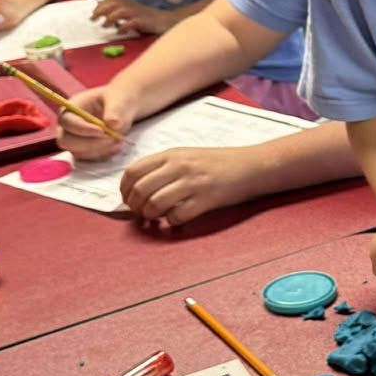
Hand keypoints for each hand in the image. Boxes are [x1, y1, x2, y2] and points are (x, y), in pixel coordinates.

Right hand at [56, 86, 134, 160]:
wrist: (124, 108)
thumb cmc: (118, 99)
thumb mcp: (119, 100)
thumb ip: (115, 110)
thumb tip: (112, 123)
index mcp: (71, 107)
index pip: (67, 121)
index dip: (82, 129)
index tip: (102, 131)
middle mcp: (68, 125)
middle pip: (66, 141)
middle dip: (89, 143)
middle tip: (112, 138)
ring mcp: (74, 139)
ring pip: (78, 152)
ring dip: (99, 150)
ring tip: (119, 141)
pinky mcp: (84, 150)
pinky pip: (89, 158)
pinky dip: (103, 154)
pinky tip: (117, 145)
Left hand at [90, 0, 166, 35]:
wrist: (167, 21)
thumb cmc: (148, 18)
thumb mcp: (132, 12)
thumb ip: (119, 11)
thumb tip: (102, 11)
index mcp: (128, 2)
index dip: (101, 4)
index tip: (93, 12)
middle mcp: (132, 5)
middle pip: (113, 3)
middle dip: (101, 10)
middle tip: (93, 19)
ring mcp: (138, 13)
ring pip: (121, 11)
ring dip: (110, 18)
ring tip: (104, 26)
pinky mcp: (144, 21)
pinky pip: (132, 23)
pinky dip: (124, 27)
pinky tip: (119, 32)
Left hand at [121, 145, 255, 225]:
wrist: (251, 166)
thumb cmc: (218, 163)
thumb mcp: (187, 156)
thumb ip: (163, 168)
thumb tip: (137, 189)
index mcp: (171, 154)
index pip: (133, 171)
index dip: (124, 189)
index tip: (127, 199)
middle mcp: (179, 167)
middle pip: (140, 190)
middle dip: (135, 206)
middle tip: (140, 213)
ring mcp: (193, 183)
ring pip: (155, 204)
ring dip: (151, 215)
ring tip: (157, 217)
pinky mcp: (205, 200)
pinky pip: (177, 216)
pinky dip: (172, 221)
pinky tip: (176, 218)